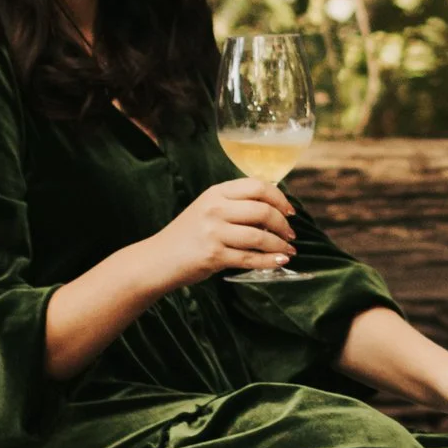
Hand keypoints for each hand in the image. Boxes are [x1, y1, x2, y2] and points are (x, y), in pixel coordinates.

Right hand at [145, 180, 296, 291]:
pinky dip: (269, 261)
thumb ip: (235, 204)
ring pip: (259, 236)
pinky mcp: (213, 255)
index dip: (280, 198)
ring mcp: (213, 232)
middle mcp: (215, 208)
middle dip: (283, 223)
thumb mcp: (207, 208)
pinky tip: (279, 261)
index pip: (257, 186)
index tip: (290, 211)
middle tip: (291, 234)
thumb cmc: (187, 235)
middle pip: (262, 210)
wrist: (157, 259)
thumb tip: (274, 209)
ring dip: (279, 244)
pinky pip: (250, 258)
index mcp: (216, 192)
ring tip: (288, 250)